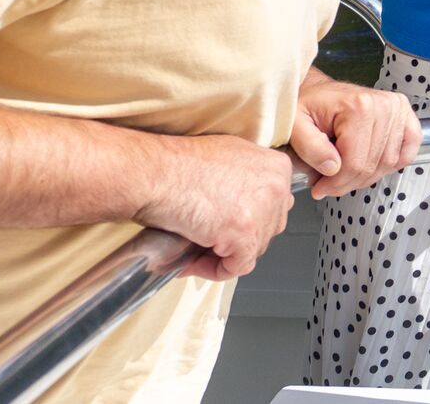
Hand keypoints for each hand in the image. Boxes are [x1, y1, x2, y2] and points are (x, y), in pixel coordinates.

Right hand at [137, 133, 294, 281]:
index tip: (224, 227)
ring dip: (224, 255)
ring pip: (253, 250)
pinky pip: (236, 267)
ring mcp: (263, 210)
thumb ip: (249, 180)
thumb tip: (248, 205)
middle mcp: (276, 186)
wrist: (152, 172)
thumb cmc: (178, 165)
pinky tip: (193, 262)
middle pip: (267, 230)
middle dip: (237, 240)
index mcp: (276, 166)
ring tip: (196, 250)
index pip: (274, 208)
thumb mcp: (229, 158)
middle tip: (208, 242)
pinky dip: (215, 271)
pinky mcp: (244, 234)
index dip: (247, 222)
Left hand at [289, 71, 420, 200]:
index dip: (336, 183)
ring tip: (345, 173)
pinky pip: (408, 150)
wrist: (318, 91)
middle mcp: (382, 106)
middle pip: (372, 166)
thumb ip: (310, 148)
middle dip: (348, 183)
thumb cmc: (307, 105)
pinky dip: (393, 164)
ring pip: (388, 163)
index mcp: (358, 106)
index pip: (355, 163)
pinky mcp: (404, 114)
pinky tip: (373, 164)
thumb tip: (333, 169)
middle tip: (329, 185)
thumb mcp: (295, 126)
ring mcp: (396, 109)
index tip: (320, 188)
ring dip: (367, 176)